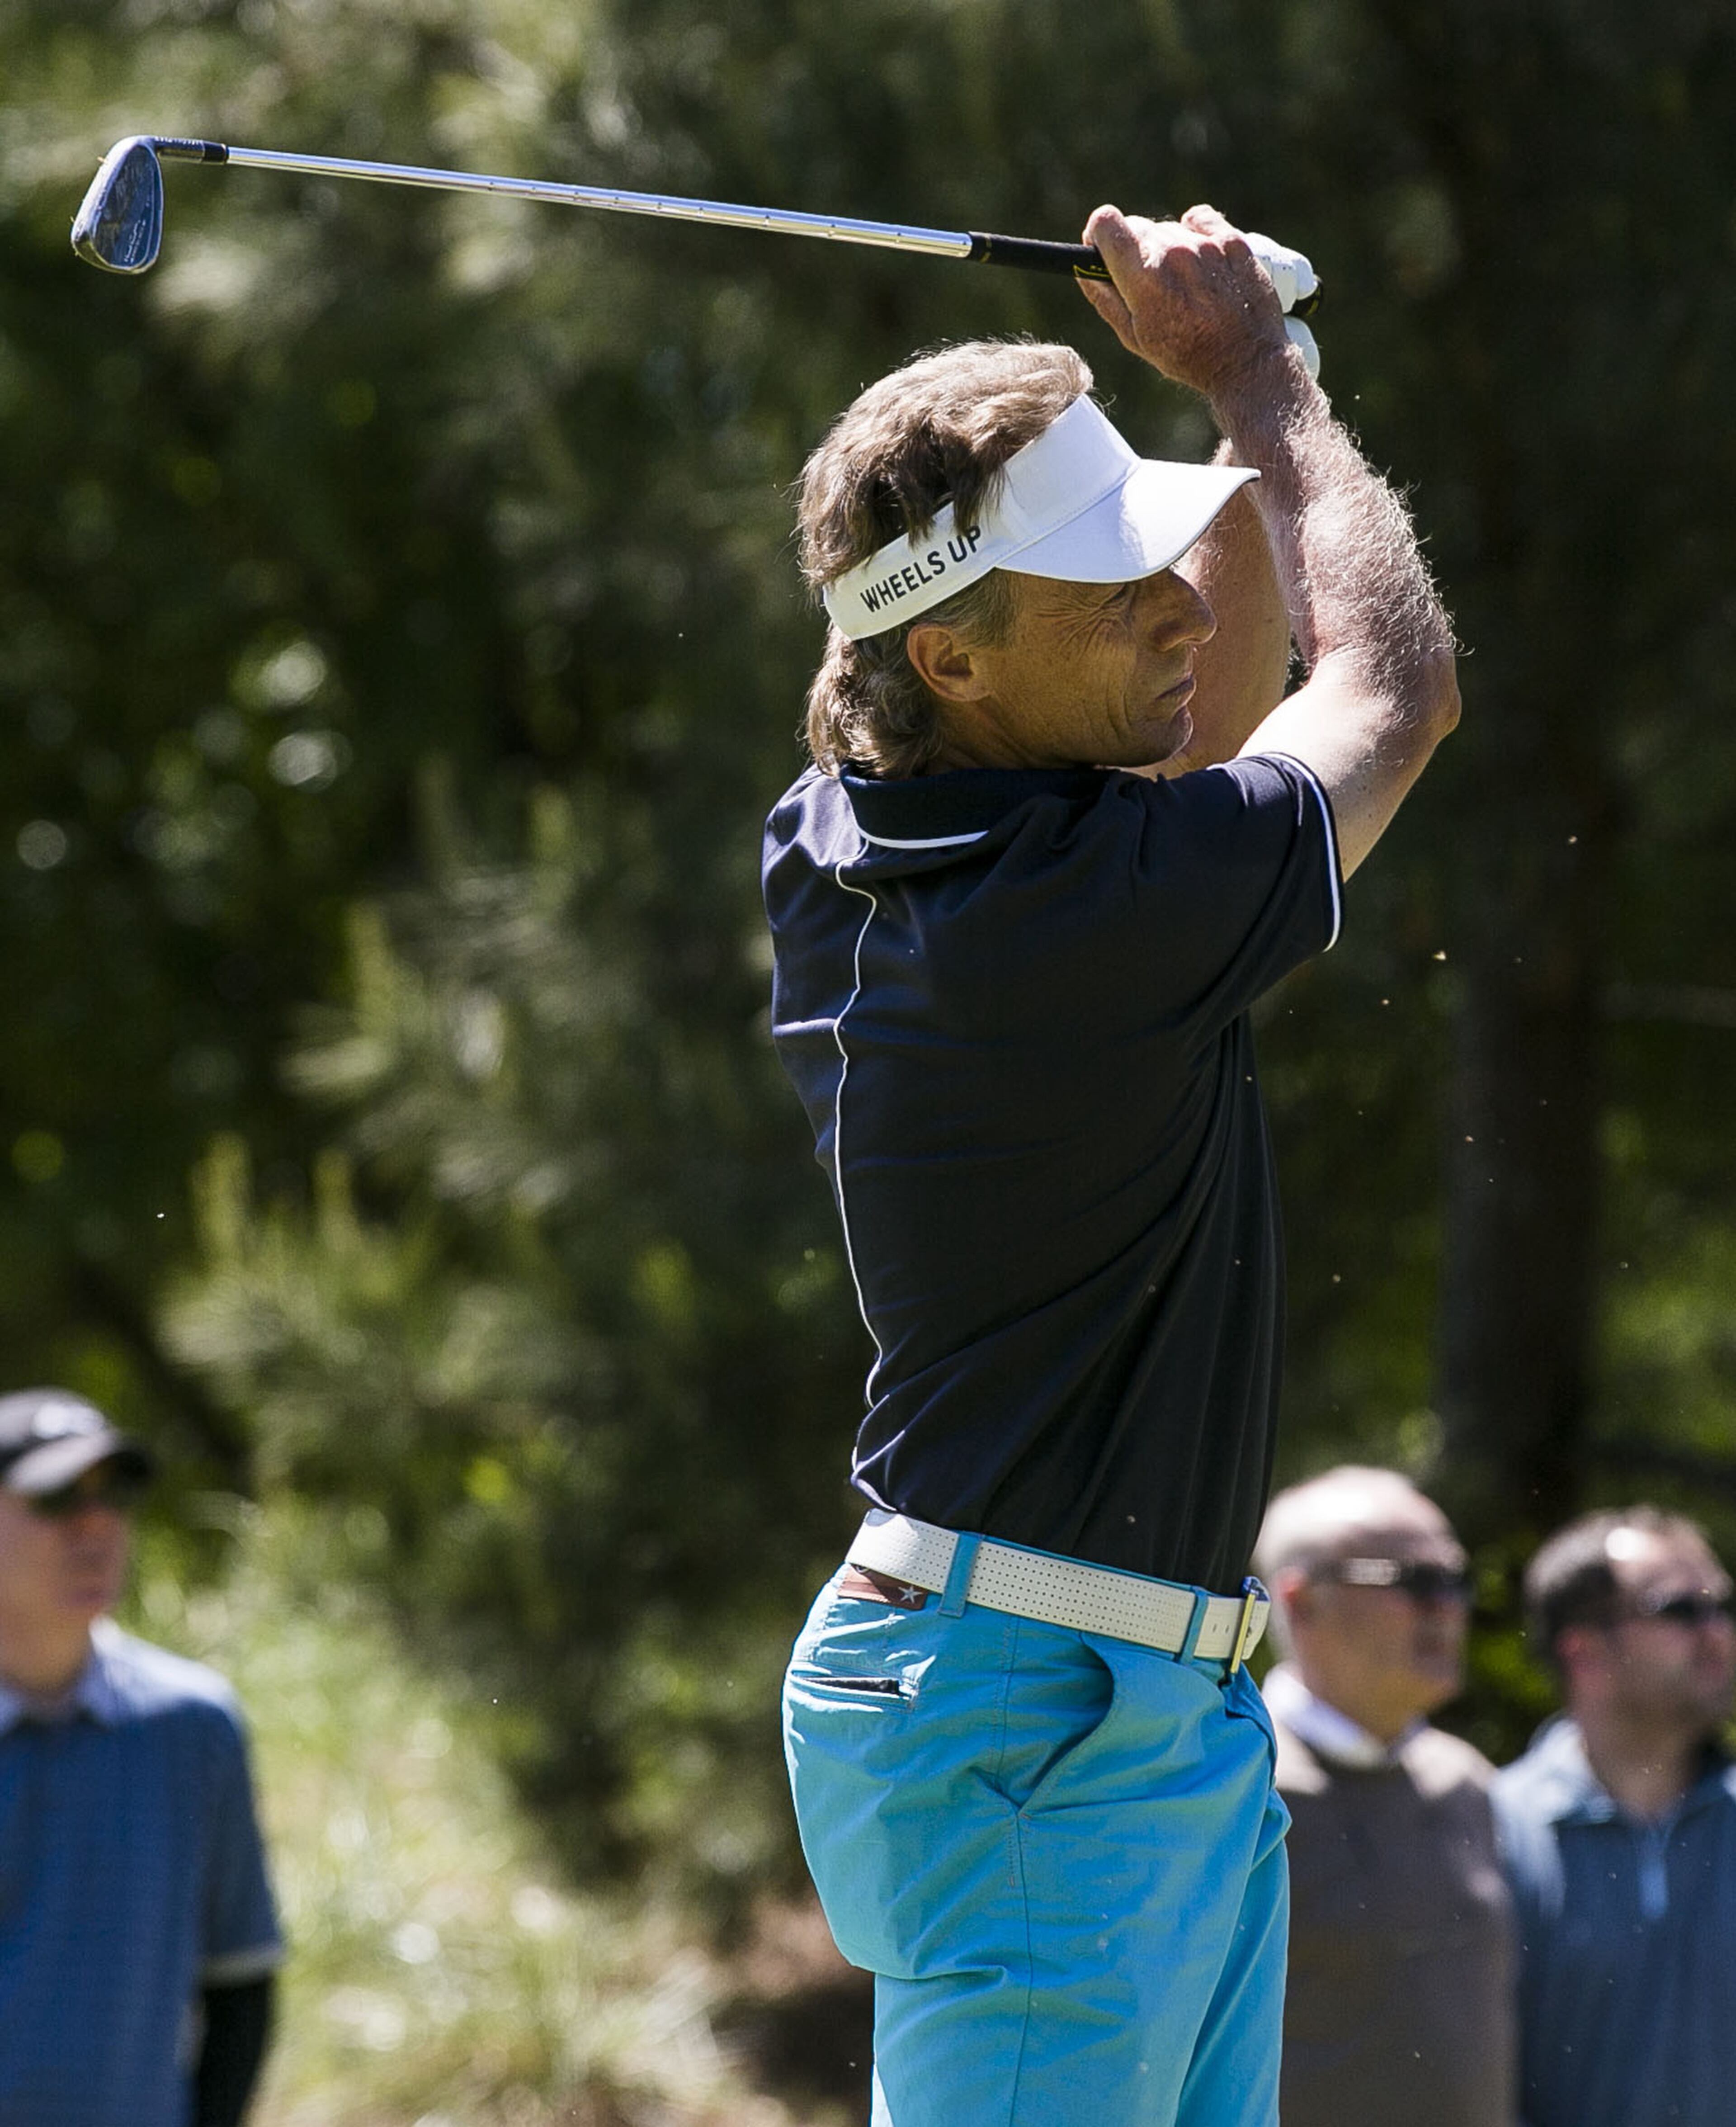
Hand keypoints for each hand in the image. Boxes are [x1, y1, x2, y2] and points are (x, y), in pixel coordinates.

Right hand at [1078, 204, 1291, 400]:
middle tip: (1147, 282)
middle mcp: (1173, 251)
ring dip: (1167, 248)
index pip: (1107, 222)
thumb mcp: (1134, 337)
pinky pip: (1200, 220)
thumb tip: (1083, 268)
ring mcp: (1205, 244)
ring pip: (1169, 228)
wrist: (1245, 361)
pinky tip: (1200, 260)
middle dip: (1134, 249)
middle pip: (1137, 226)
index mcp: (1143, 275)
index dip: (1099, 233)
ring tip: (1182, 284)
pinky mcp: (1232, 240)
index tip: (1103, 248)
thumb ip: (1105, 298)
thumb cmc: (1187, 356)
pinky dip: (1195, 234)